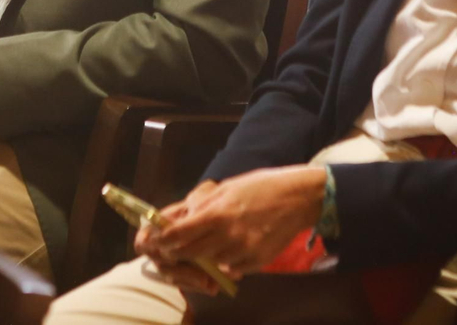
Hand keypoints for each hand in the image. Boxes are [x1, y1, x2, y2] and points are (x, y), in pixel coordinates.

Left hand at [138, 167, 326, 284]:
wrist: (297, 198)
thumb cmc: (261, 187)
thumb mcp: (227, 189)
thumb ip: (204, 206)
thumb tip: (182, 218)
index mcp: (218, 213)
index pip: (180, 233)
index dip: (166, 239)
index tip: (159, 239)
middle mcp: (228, 235)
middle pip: (191, 253)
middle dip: (180, 251)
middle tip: (176, 248)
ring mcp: (243, 251)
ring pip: (212, 262)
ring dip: (206, 256)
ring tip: (211, 243)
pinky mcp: (257, 262)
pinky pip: (232, 268)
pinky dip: (228, 262)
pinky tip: (233, 247)